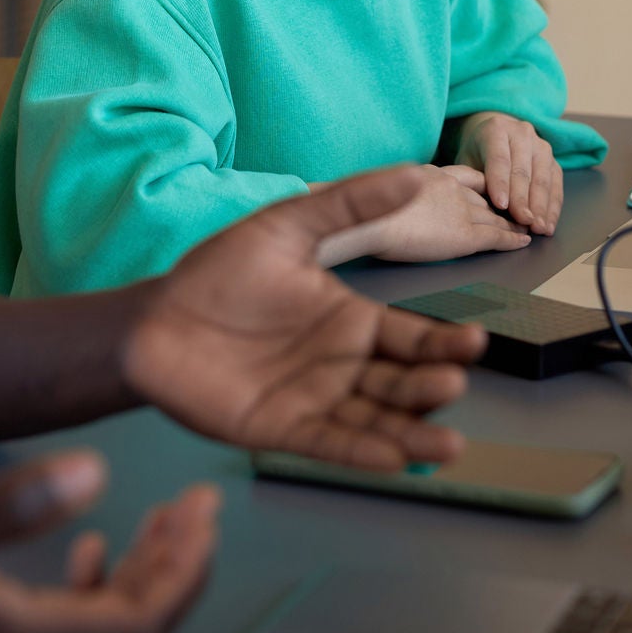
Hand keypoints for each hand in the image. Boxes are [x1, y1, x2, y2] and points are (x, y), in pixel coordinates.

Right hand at [0, 448, 216, 632]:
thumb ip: (10, 505)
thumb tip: (94, 471)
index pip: (146, 620)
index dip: (187, 566)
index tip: (205, 508)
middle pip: (141, 626)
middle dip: (179, 563)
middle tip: (202, 504)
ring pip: (115, 624)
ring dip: (148, 571)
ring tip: (168, 518)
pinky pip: (80, 627)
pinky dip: (105, 588)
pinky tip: (99, 549)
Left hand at [121, 165, 487, 471]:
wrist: (156, 319)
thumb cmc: (219, 272)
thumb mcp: (286, 227)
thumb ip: (348, 205)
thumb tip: (412, 173)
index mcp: (350, 319)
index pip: (411, 336)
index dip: (443, 342)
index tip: (475, 342)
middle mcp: (343, 364)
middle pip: (402, 382)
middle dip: (430, 387)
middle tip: (453, 384)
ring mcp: (317, 400)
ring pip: (377, 421)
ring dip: (412, 433)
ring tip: (446, 444)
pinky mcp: (284, 430)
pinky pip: (333, 443)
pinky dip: (364, 453)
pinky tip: (394, 460)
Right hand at [338, 163, 530, 262]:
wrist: (364, 219)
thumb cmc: (356, 210)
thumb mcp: (374, 193)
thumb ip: (387, 197)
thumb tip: (381, 205)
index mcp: (426, 174)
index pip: (464, 178)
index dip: (480, 186)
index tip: (490, 191)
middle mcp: (449, 187)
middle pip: (483, 198)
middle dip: (499, 207)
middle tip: (514, 213)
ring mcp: (459, 210)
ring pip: (494, 217)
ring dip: (511, 223)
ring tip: (524, 228)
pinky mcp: (465, 235)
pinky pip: (497, 236)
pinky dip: (513, 240)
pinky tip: (523, 242)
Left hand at [456, 112, 563, 234]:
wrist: (494, 135)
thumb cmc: (477, 153)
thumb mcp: (467, 161)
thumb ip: (475, 180)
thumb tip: (486, 209)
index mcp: (495, 129)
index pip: (499, 159)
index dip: (501, 183)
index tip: (501, 206)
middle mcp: (522, 133)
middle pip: (523, 170)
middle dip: (523, 199)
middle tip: (523, 222)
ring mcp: (541, 146)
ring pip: (543, 178)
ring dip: (542, 206)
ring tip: (539, 228)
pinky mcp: (553, 160)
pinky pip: (556, 185)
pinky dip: (553, 206)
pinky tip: (549, 224)